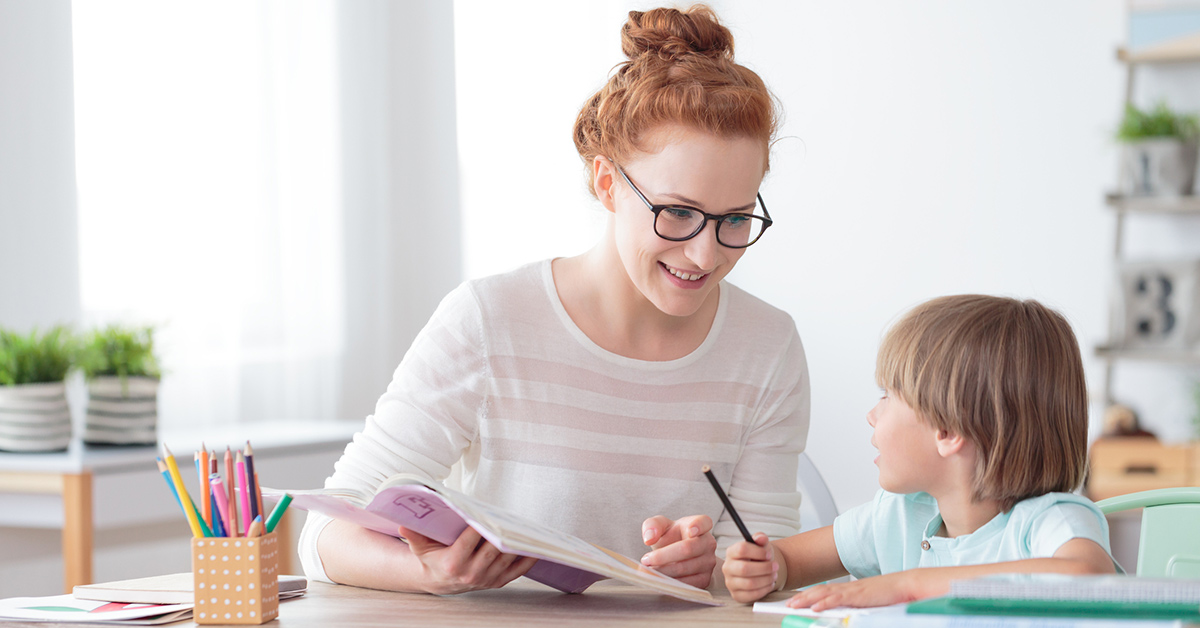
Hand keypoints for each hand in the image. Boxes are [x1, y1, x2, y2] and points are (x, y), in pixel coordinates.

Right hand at [398, 525, 537, 594]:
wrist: (439, 581)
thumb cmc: (431, 559)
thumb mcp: (419, 547)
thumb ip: (413, 535)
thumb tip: (403, 524)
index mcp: (453, 562)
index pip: (469, 542)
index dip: (479, 527)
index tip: (488, 514)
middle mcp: (471, 573)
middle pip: (491, 550)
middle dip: (503, 534)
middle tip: (514, 518)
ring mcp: (485, 579)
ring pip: (506, 559)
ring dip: (518, 544)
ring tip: (528, 529)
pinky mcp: (496, 582)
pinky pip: (516, 572)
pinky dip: (527, 560)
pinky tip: (536, 548)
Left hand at [639, 514, 716, 588]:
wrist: (681, 556)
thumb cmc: (672, 537)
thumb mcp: (661, 526)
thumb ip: (653, 525)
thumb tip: (649, 538)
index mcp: (701, 524)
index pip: (703, 522)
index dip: (697, 526)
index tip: (690, 531)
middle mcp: (708, 543)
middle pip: (686, 549)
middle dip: (662, 556)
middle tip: (646, 560)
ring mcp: (709, 562)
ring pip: (684, 568)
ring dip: (663, 571)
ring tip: (649, 570)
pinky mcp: (706, 579)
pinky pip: (686, 583)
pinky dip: (670, 582)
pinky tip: (659, 579)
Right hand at [722, 533, 777, 602]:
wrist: (759, 571)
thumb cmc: (759, 557)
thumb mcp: (761, 545)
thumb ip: (761, 538)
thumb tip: (760, 538)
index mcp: (731, 552)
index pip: (741, 550)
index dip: (758, 552)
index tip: (768, 554)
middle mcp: (727, 567)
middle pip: (744, 569)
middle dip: (764, 568)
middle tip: (775, 566)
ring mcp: (730, 583)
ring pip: (750, 583)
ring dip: (766, 579)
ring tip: (774, 575)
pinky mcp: (736, 595)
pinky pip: (752, 595)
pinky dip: (764, 589)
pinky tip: (770, 583)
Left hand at [786, 571, 921, 610]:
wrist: (905, 585)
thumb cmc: (890, 595)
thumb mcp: (868, 603)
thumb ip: (855, 607)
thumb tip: (845, 615)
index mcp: (849, 590)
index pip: (824, 591)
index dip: (808, 595)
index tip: (796, 600)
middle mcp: (848, 588)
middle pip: (819, 591)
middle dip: (802, 597)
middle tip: (788, 604)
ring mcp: (852, 591)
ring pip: (824, 594)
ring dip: (807, 599)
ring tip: (794, 605)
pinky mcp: (859, 595)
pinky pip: (838, 599)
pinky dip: (825, 603)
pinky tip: (815, 607)